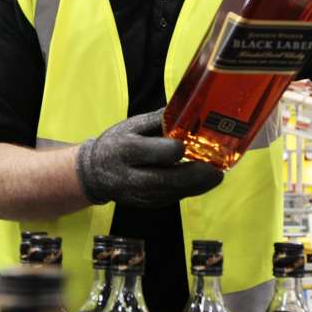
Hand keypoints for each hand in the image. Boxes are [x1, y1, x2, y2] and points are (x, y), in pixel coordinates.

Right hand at [75, 110, 223, 208]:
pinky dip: (190, 190)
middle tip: (217, 171)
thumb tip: (189, 107)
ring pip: (174, 193)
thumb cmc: (116, 144)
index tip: (186, 144)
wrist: (94, 174)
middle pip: (169, 180)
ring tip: (215, 175)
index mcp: (126, 150)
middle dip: (196, 176)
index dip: (174, 150)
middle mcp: (132, 176)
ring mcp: (140, 195)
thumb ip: (160, 119)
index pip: (156, 153)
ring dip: (198, 185)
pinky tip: (202, 181)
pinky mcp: (148, 204)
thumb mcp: (132, 125)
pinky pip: (173, 198)